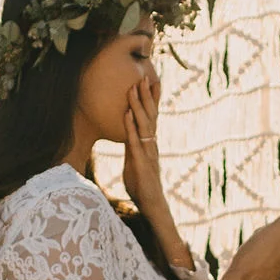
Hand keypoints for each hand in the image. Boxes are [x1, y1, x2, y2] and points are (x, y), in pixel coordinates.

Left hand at [119, 66, 166, 222]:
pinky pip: (135, 142)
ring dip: (138, 106)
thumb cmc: (142, 183)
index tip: (150, 80)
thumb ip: (132, 146)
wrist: (151, 203)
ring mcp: (148, 152)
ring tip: (134, 89)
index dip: (151, 99)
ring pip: (144, 124)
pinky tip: (127, 115)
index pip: (152, 116)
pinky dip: (130, 127)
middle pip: (150, 115)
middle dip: (146, 95)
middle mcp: (151, 144)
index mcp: (150, 142)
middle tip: (143, 76)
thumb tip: (127, 134)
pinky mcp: (141, 162)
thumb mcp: (134, 160)